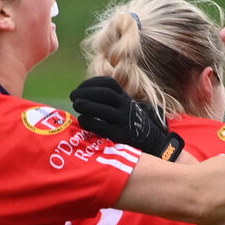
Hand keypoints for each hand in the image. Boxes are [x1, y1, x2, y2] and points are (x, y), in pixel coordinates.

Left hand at [69, 76, 183, 160]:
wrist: (151, 142)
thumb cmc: (130, 123)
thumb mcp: (125, 106)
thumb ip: (110, 100)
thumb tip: (83, 95)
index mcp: (126, 98)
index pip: (109, 84)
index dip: (92, 83)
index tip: (80, 87)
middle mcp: (126, 107)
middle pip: (106, 94)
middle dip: (87, 92)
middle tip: (73, 96)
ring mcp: (124, 121)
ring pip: (104, 110)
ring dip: (87, 105)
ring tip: (75, 105)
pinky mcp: (120, 136)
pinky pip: (102, 127)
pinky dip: (90, 122)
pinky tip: (82, 120)